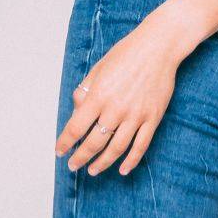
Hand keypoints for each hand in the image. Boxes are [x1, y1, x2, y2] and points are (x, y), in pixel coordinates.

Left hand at [54, 18, 190, 176]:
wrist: (158, 46)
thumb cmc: (127, 53)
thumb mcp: (98, 68)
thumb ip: (85, 91)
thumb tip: (76, 111)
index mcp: (98, 95)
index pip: (76, 128)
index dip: (65, 142)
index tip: (59, 151)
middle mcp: (115, 109)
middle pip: (94, 143)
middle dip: (80, 157)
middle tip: (73, 165)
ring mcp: (136, 115)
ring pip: (116, 149)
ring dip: (102, 163)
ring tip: (93, 170)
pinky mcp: (153, 118)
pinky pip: (140, 145)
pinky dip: (131, 161)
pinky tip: (123, 169)